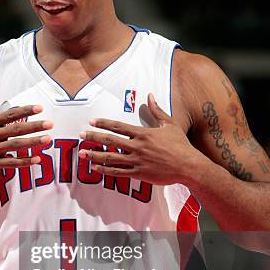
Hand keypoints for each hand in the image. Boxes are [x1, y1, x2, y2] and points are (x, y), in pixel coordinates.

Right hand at [0, 86, 52, 176]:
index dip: (25, 111)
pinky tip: (37, 159)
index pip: (9, 114)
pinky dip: (24, 161)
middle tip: (51, 123)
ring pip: (15, 146)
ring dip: (33, 142)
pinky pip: (10, 162)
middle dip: (35, 126)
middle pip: (16, 129)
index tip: (40, 108)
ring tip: (48, 139)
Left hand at [78, 94, 198, 185]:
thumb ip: (157, 110)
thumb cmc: (180, 145)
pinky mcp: (139, 174)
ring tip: (82, 154)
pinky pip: (118, 172)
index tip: (91, 121)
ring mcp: (137, 161)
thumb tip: (150, 95)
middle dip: (93, 138)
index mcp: (143, 133)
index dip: (103, 123)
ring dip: (95, 156)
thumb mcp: (169, 124)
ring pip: (111, 158)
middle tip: (80, 135)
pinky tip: (95, 169)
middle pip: (110, 141)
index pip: (118, 126)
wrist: (188, 166)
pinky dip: (105, 171)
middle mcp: (137, 147)